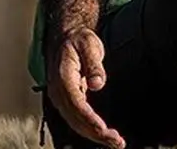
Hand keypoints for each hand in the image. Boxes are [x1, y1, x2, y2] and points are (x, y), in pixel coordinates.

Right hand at [45, 27, 125, 148]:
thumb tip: (97, 84)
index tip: (104, 130)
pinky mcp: (66, 101)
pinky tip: (104, 134)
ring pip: (75, 123)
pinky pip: (76, 119)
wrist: (66, 38)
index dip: (90, 119)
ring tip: (116, 142)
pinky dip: (90, 129)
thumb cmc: (79, 40)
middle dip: (96, 133)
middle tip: (117, 142)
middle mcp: (58, 92)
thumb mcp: (89, 45)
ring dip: (94, 135)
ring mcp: (60, 98)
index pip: (76, 104)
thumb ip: (94, 64)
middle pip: (75, 119)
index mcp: (63, 78)